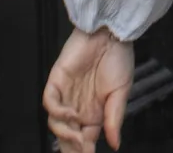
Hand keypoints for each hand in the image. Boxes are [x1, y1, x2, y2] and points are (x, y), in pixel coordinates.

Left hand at [44, 28, 134, 152]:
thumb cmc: (119, 57)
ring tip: (78, 137)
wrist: (112, 32)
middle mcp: (78, 106)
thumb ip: (115, 118)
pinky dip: (58, 113)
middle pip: (67, 135)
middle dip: (70, 148)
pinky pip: (50, 103)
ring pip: (56, 123)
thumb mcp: (121, 92)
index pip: (84, 140)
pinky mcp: (56, 81)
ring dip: (65, 134)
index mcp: (94, 112)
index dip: (84, 151)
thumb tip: (115, 144)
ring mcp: (66, 95)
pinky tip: (72, 115)